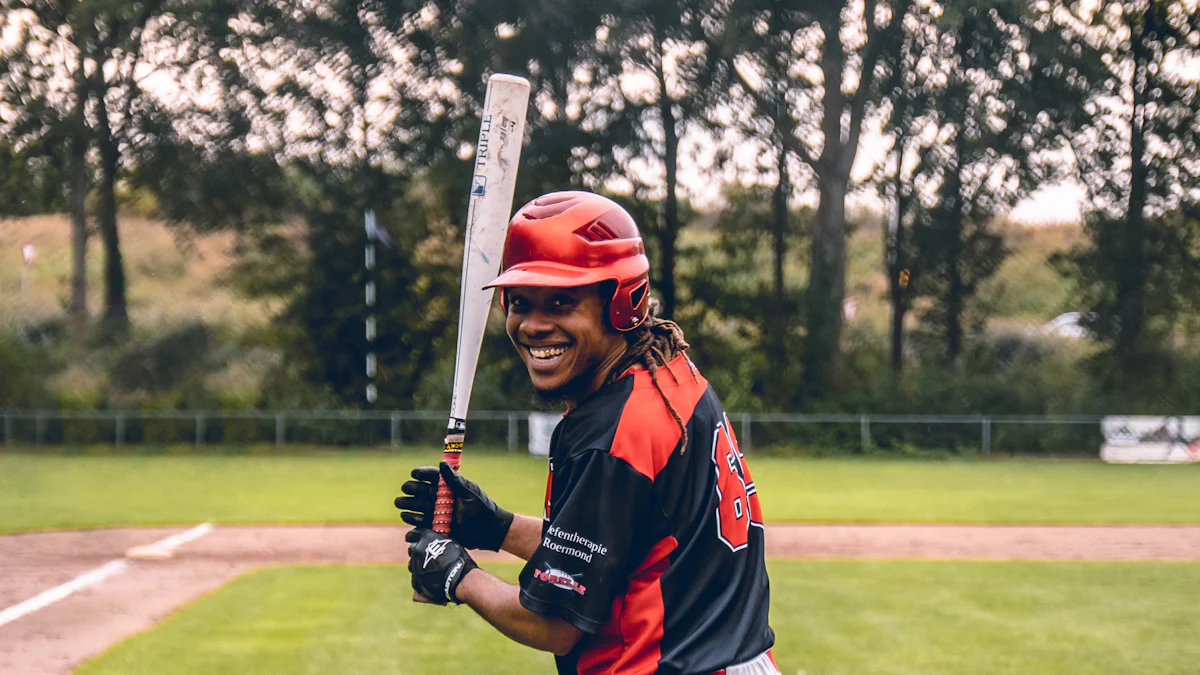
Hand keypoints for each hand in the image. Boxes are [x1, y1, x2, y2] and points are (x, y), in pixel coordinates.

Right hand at [394, 461, 514, 551]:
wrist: (488, 531)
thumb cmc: (481, 507)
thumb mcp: (468, 492)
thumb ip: (454, 480)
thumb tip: (442, 463)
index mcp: (448, 486)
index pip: (432, 476)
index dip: (422, 474)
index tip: (415, 474)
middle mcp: (440, 497)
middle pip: (421, 491)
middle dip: (412, 489)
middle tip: (406, 489)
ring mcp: (437, 512)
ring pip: (418, 506)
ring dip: (408, 504)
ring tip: (400, 503)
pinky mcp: (435, 526)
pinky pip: (420, 521)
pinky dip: (413, 519)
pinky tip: (406, 516)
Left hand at [406, 528, 476, 604]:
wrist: (458, 578)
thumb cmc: (458, 558)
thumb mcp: (450, 542)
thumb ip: (438, 541)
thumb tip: (436, 541)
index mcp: (425, 538)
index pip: (412, 534)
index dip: (412, 537)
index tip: (410, 538)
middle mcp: (417, 550)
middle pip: (412, 549)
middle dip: (416, 551)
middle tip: (425, 555)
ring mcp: (415, 566)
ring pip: (412, 563)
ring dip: (417, 564)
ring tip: (427, 568)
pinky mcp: (416, 580)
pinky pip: (416, 576)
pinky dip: (421, 576)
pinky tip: (430, 578)